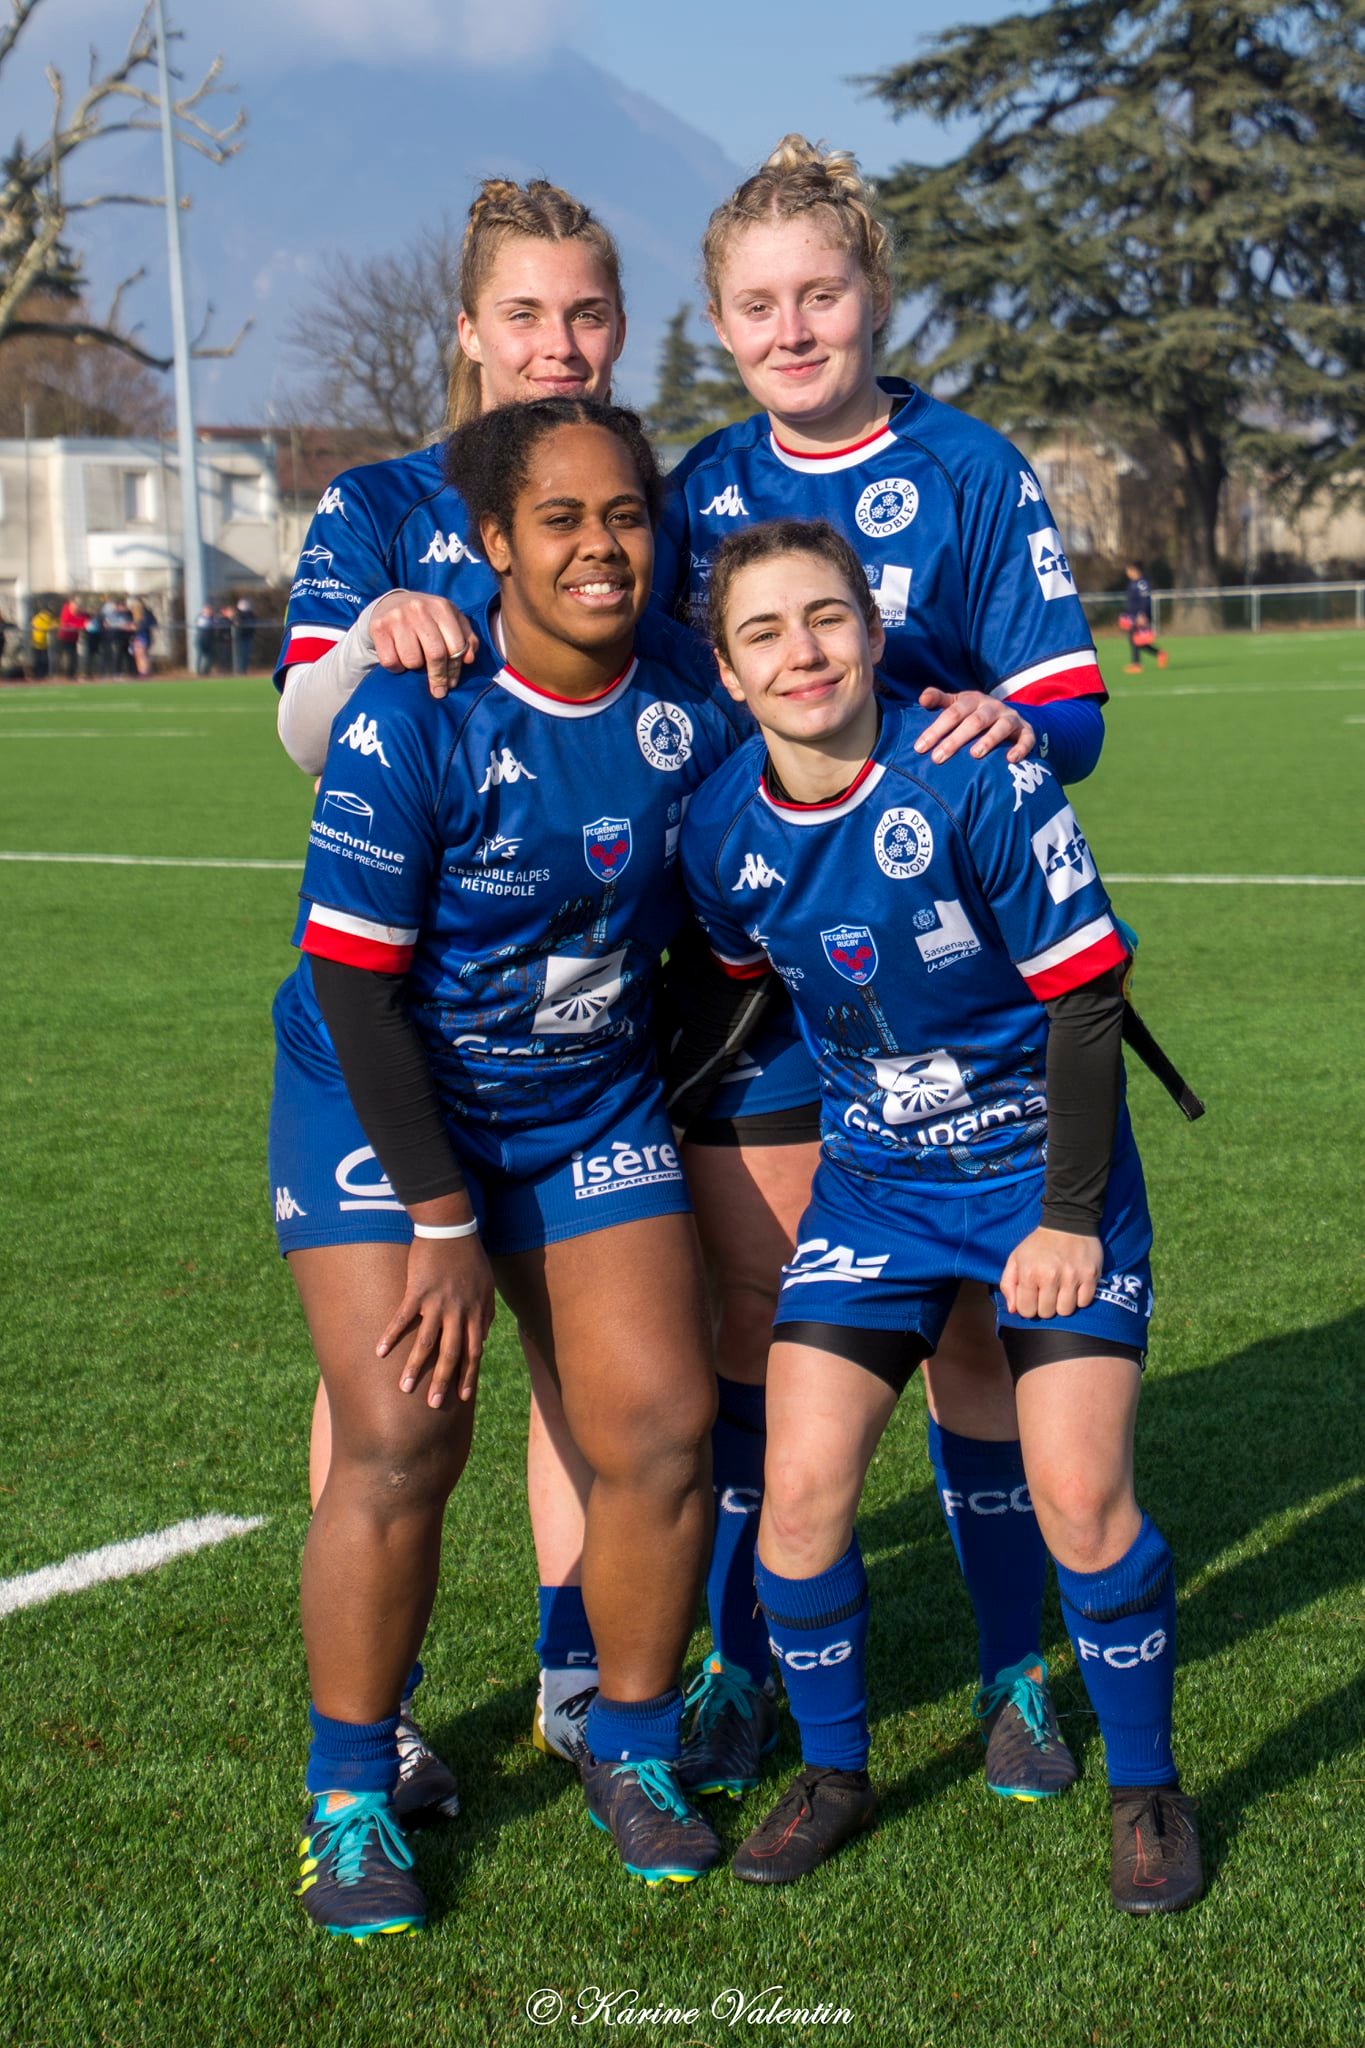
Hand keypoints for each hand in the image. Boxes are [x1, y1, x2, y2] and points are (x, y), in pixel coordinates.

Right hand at [370, 590, 478, 697]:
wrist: (390, 604)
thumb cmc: (428, 619)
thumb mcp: (451, 621)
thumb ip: (466, 639)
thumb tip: (469, 660)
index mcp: (441, 607)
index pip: (456, 646)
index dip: (455, 669)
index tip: (452, 683)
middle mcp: (419, 609)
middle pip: (436, 655)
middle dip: (438, 677)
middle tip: (438, 691)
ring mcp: (398, 617)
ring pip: (412, 660)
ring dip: (414, 668)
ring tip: (414, 661)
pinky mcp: (378, 627)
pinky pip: (391, 661)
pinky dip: (396, 667)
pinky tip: (398, 658)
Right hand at [377, 1234, 494, 1407]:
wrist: (453, 1230)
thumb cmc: (470, 1257)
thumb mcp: (486, 1287)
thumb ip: (485, 1314)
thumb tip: (483, 1339)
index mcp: (475, 1313)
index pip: (474, 1352)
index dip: (468, 1375)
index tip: (462, 1398)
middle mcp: (458, 1312)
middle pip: (451, 1353)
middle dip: (442, 1381)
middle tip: (433, 1405)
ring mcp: (437, 1303)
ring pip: (426, 1342)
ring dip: (414, 1367)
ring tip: (404, 1388)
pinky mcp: (417, 1291)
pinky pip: (402, 1318)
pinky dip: (391, 1336)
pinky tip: (379, 1352)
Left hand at [915, 687, 1035, 764]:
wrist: (1009, 716)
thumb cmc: (974, 713)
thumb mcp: (957, 703)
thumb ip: (939, 700)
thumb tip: (923, 698)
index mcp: (972, 700)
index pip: (952, 713)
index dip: (936, 730)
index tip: (920, 748)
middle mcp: (992, 707)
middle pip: (974, 721)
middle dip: (955, 740)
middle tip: (938, 758)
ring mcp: (1010, 718)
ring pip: (1001, 727)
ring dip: (989, 740)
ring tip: (974, 755)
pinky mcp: (1026, 731)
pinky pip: (1026, 739)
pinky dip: (1020, 748)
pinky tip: (1010, 760)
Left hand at [1000, 1227, 1102, 1319]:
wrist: (1067, 1220)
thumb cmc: (1038, 1243)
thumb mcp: (1016, 1258)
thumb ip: (1008, 1284)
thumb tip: (1013, 1309)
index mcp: (1029, 1273)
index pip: (1027, 1311)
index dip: (1028, 1307)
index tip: (1032, 1297)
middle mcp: (1050, 1277)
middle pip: (1047, 1313)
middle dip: (1045, 1306)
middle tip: (1047, 1292)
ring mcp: (1072, 1277)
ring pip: (1066, 1311)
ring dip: (1062, 1304)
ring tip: (1061, 1290)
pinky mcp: (1090, 1276)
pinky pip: (1084, 1302)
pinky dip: (1079, 1298)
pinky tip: (1074, 1286)